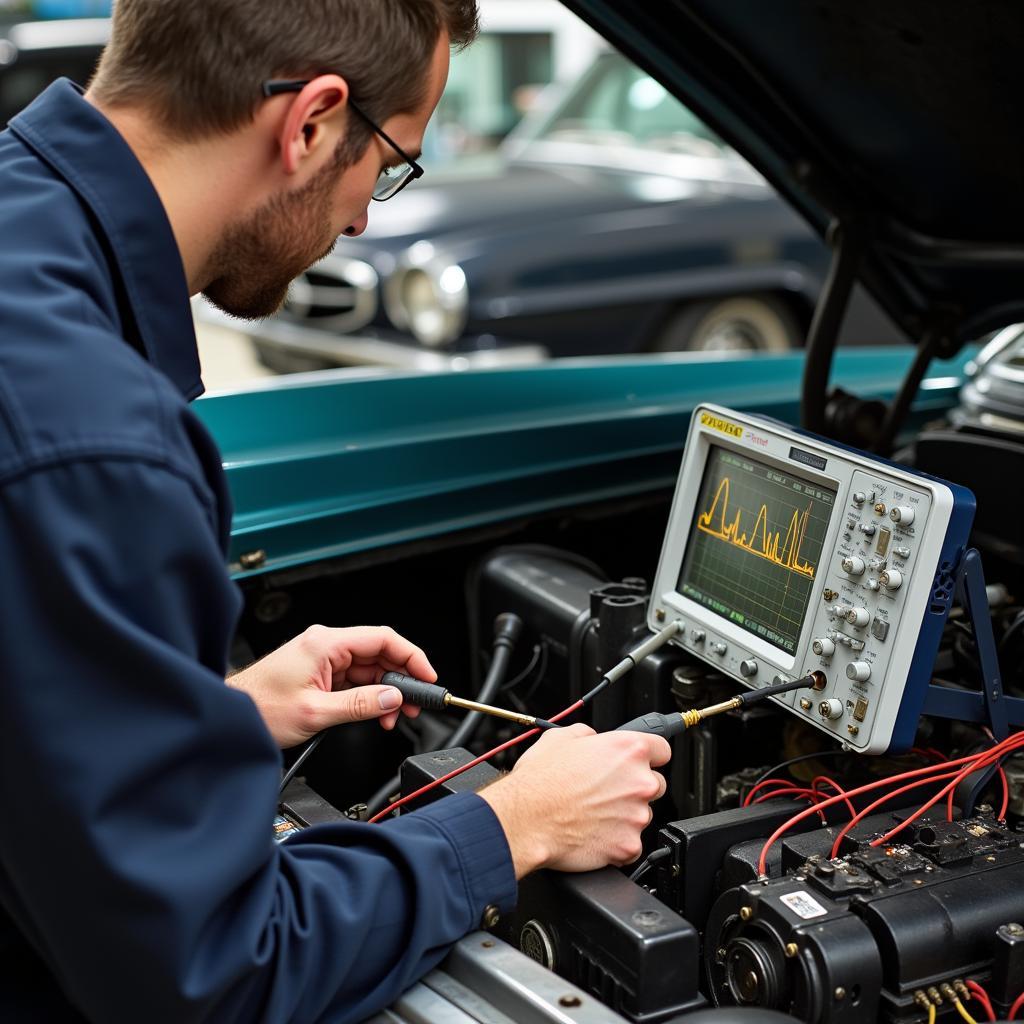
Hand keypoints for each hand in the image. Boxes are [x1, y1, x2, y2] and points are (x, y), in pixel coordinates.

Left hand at [227, 625, 433, 747]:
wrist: (230, 718)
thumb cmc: (258, 709)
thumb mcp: (315, 712)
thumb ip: (360, 704)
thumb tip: (393, 699)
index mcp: (325, 644)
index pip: (382, 640)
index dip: (411, 657)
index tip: (427, 677)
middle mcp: (325, 645)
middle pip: (379, 654)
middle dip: (401, 680)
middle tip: (415, 704)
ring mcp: (322, 659)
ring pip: (369, 669)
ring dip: (386, 692)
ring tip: (395, 716)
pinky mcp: (319, 673)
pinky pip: (355, 679)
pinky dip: (369, 696)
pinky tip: (376, 713)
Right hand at [479, 723, 669, 876]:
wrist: (525, 819)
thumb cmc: (539, 781)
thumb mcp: (560, 737)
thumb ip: (589, 735)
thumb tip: (593, 739)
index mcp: (628, 750)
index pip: (661, 749)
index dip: (649, 755)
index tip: (641, 762)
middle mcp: (640, 781)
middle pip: (655, 784)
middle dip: (634, 787)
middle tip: (605, 791)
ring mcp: (637, 816)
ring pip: (641, 815)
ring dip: (624, 815)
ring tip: (593, 814)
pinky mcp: (629, 846)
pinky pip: (631, 845)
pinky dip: (616, 843)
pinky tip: (594, 834)